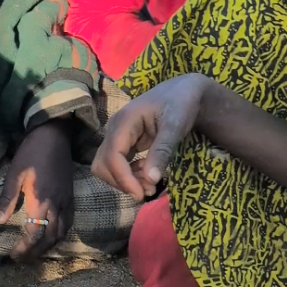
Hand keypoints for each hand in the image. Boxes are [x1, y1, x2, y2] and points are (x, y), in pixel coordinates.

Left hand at [0, 119, 74, 261]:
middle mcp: (57, 206)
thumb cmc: (31, 152)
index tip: (11, 255)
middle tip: (21, 260)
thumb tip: (0, 221)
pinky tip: (50, 238)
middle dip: (35, 253)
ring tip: (34, 254)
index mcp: (41, 201)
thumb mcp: (14, 173)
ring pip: (61, 233)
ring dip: (48, 247)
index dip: (23, 248)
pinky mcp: (71, 197)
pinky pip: (68, 224)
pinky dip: (59, 236)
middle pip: (49, 239)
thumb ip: (8, 198)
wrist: (55, 135)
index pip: (34, 234)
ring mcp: (66, 202)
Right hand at [92, 74, 209, 201]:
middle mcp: (114, 129)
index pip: (112, 156)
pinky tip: (148, 175)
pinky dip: (129, 175)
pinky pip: (117, 165)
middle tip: (148, 191)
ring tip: (150, 186)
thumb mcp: (176, 126)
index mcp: (124, 121)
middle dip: (122, 182)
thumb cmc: (181, 104)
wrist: (184, 92)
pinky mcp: (123, 143)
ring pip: (107, 167)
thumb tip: (151, 180)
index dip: (123, 179)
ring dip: (124, 181)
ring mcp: (117, 136)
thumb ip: (162, 151)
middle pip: (102, 164)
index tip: (141, 195)